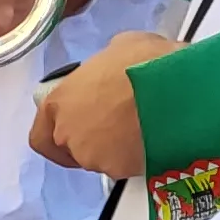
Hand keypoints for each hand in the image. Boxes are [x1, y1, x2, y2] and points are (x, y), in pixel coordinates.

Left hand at [27, 33, 180, 177]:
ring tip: (140, 128)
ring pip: (99, 160)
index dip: (57, 136)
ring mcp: (92, 157)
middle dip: (91, 141)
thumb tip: (111, 67)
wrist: (177, 90)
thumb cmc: (144, 63)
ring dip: (114, 149)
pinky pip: (124, 167)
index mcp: (59, 103)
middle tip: (116, 126)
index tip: (74, 131)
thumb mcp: (118, 48)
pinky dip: (134, 158)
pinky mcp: (119, 171)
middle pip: (72, 149)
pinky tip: (153, 138)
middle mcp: (68, 135)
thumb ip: (101, 68)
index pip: (41, 136)